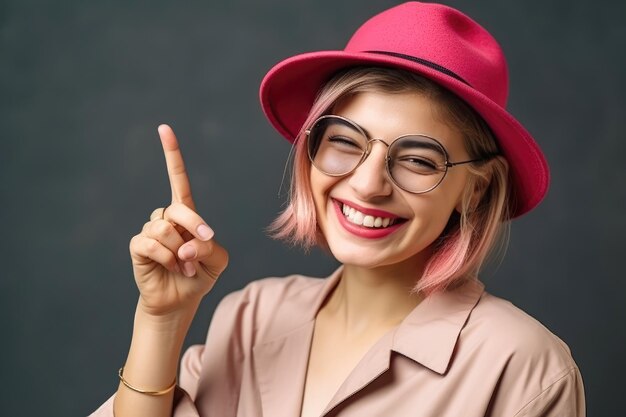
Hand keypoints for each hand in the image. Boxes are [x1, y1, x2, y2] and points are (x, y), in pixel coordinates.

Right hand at [129, 125, 228, 316]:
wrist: (180, 300)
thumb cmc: (200, 274)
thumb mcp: (217, 260)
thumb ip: (208, 247)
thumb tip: (183, 245)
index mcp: (186, 214)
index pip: (178, 179)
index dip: (171, 155)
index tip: (163, 128)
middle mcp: (166, 217)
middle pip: (178, 208)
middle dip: (194, 226)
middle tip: (204, 244)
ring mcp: (150, 230)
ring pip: (166, 230)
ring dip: (181, 253)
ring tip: (183, 265)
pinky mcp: (138, 246)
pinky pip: (153, 244)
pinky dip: (168, 259)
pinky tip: (171, 267)